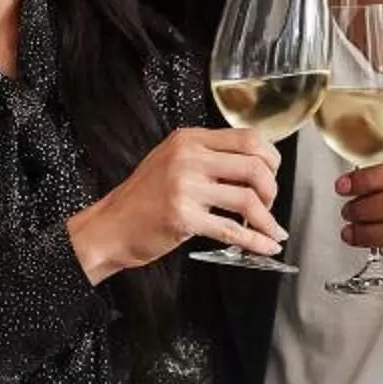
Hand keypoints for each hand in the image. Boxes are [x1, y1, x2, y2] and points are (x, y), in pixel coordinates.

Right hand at [68, 128, 283, 280]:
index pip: (249, 138)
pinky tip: (264, 246)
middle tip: (268, 205)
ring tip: (270, 230)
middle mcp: (188, 158)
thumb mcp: (173, 161)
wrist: (110, 227)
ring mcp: (185, 187)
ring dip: (267, 220)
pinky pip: (232, 230)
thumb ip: (209, 158)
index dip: (271, 159)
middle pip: (255, 167)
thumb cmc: (143, 198)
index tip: (272, 176)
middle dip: (272, 190)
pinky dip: (255, 241)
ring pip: (248, 199)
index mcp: (189, 139)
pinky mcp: (183, 217)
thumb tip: (256, 168)